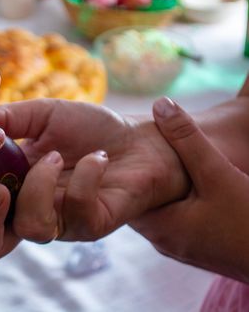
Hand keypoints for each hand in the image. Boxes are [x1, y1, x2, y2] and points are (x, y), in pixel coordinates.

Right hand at [0, 99, 188, 261]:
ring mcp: (60, 222)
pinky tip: (96, 157)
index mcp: (8, 186)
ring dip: (37, 186)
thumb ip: (7, 119)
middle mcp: (28, 210)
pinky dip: (83, 177)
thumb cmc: (89, 128)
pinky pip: (75, 212)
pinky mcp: (91, 224)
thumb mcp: (42, 115)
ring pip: (31, 229)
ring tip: (53, 155)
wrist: (139, 139)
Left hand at [130, 97, 248, 282]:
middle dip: (138, 176)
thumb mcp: (217, 172)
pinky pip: (174, 217)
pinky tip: (181, 181)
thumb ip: (187, 138)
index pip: (123, 196)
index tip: (116, 146)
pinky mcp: (196, 247)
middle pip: (139, 201)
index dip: (119, 170)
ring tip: (153, 159)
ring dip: (157, 187)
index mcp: (159, 226)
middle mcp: (163, 240)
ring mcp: (180, 246)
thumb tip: (160, 104)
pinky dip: (173, 198)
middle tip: (132, 147)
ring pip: (158, 208)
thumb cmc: (248, 220)